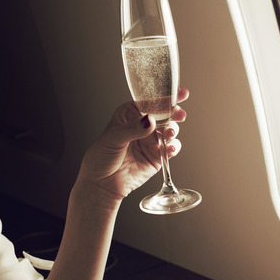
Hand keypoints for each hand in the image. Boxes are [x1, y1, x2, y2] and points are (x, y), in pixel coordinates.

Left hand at [75, 88, 189, 206]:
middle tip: (179, 114)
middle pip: (163, 114)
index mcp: (129, 114)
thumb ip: (132, 129)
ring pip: (169, 130)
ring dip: (173, 130)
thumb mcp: (113, 139)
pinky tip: (170, 148)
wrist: (101, 185)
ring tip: (169, 135)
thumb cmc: (100, 158)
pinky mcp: (157, 156)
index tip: (177, 94)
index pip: (148, 101)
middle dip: (174, 113)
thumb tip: (150, 120)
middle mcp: (142, 126)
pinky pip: (170, 148)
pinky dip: (173, 147)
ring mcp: (151, 141)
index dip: (164, 97)